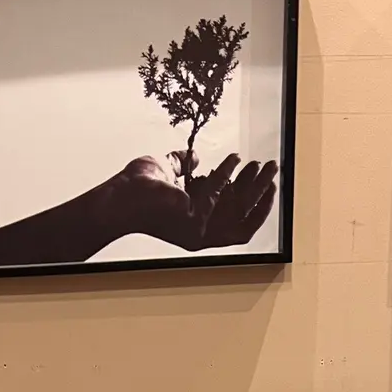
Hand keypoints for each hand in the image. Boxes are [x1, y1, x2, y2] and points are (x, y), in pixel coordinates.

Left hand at [99, 150, 277, 251]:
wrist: (120, 197)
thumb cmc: (136, 188)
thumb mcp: (167, 170)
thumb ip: (182, 165)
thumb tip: (196, 158)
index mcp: (194, 224)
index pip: (231, 216)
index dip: (248, 197)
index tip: (257, 175)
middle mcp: (199, 233)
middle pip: (241, 214)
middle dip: (260, 190)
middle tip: (272, 168)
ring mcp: (198, 232)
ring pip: (238, 210)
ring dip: (257, 188)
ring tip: (268, 165)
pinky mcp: (194, 223)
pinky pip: (219, 194)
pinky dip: (228, 175)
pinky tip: (236, 159)